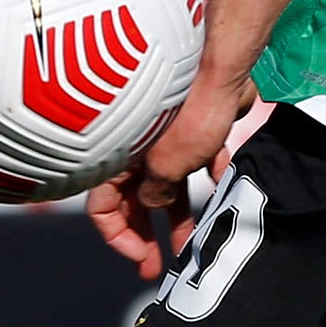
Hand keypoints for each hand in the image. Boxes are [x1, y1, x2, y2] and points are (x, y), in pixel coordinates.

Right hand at [87, 53, 255, 277]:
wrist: (223, 60)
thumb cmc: (188, 110)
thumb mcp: (168, 164)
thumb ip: (158, 193)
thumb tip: (155, 204)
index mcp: (118, 157)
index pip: (102, 207)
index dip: (118, 237)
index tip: (141, 258)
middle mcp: (136, 147)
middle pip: (134, 199)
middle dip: (146, 235)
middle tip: (160, 266)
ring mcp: (166, 135)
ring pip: (167, 183)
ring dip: (179, 214)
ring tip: (195, 242)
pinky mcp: (195, 124)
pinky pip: (195, 158)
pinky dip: (205, 173)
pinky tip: (221, 182)